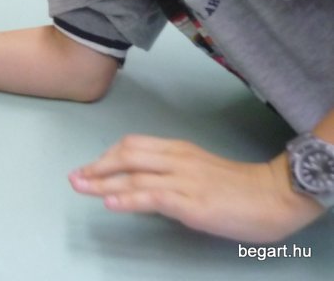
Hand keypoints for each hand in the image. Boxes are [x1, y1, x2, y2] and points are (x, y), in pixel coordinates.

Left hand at [69, 134, 324, 241]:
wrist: (273, 196)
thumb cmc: (238, 188)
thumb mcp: (198, 172)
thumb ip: (169, 174)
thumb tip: (141, 187)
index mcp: (177, 149)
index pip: (132, 145)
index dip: (106, 156)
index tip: (87, 167)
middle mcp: (175, 159)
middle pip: (126, 155)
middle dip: (97, 166)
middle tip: (74, 177)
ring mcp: (182, 179)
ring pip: (133, 176)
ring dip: (102, 183)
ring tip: (80, 187)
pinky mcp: (190, 202)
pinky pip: (152, 198)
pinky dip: (127, 200)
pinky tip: (110, 203)